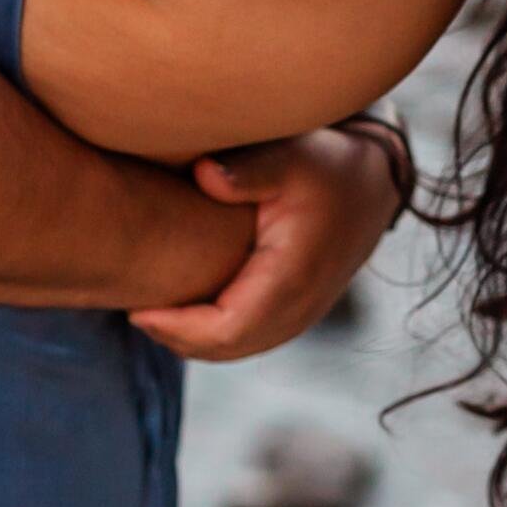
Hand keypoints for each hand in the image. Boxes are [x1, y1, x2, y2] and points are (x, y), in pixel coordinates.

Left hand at [129, 126, 401, 362]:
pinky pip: (250, 338)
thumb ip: (247, 170)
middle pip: (227, 349)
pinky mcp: (298, 309)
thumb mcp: (290, 156)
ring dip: (194, 341)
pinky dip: (215, 335)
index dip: (178, 329)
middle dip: (177, 339)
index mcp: (292, 278)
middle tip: (134, 313)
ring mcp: (302, 313)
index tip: (138, 310)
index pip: (227, 330)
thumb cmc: (326, 166)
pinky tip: (186, 310)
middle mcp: (300, 307)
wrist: (373, 182)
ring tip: (152, 315)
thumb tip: (202, 175)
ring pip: (238, 349)